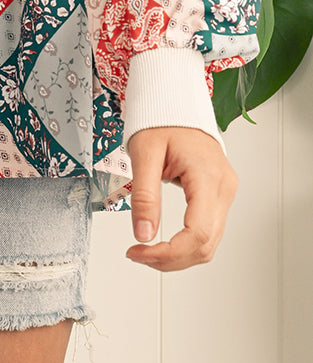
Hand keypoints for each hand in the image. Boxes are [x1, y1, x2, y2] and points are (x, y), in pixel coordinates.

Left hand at [125, 126, 237, 270]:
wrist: (175, 103)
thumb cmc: (162, 120)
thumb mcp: (144, 153)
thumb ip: (144, 195)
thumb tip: (143, 234)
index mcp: (207, 176)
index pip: (197, 232)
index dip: (169, 252)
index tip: (140, 253)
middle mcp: (223, 188)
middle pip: (206, 244)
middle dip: (170, 259)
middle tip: (138, 255)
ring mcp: (224, 192)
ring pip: (209, 243)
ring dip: (178, 256)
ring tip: (147, 251)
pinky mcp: (219, 195)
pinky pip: (208, 231)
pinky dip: (186, 244)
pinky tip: (164, 243)